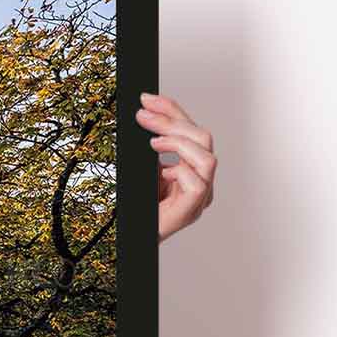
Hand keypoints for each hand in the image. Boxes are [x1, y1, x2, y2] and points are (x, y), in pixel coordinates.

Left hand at [137, 92, 215, 242]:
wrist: (129, 238)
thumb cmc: (136, 206)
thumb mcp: (142, 166)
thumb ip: (151, 144)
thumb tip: (146, 112)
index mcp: (189, 166)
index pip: (189, 130)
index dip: (172, 110)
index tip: (148, 98)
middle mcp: (199, 180)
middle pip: (202, 138)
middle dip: (172, 121)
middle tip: (143, 116)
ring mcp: (199, 197)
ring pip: (207, 158)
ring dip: (179, 143)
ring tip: (154, 143)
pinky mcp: (191, 210)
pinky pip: (198, 184)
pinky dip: (181, 171)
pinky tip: (163, 171)